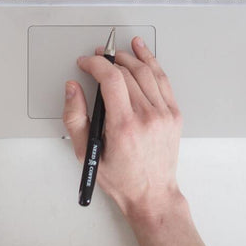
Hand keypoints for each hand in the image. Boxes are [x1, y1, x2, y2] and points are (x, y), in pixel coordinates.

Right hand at [63, 36, 183, 219]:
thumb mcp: (87, 153)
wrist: (152, 194)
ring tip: (117, 51)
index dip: (95, 64)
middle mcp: (147, 117)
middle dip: (108, 60)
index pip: (110, 79)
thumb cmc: (121, 179)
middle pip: (127, 73)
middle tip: (97, 58)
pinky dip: (152, 62)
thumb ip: (75, 118)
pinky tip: (143, 52)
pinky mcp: (174, 114)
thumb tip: (72, 89)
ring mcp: (164, 114)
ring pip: (146, 72)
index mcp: (124, 126)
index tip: (85, 63)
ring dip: (130, 56)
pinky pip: (163, 80)